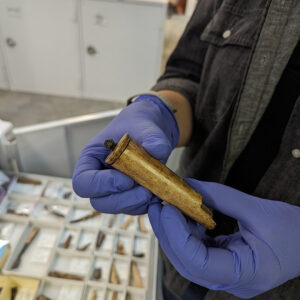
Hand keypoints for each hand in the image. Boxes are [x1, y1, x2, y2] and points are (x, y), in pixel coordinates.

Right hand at [72, 95, 178, 214]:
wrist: (151, 131)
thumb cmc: (139, 125)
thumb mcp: (144, 126)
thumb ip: (152, 137)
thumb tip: (158, 150)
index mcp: (91, 160)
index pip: (83, 183)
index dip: (102, 186)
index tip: (126, 180)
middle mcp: (99, 178)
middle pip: (100, 202)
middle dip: (123, 200)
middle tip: (145, 191)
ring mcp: (114, 189)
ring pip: (119, 207)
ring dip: (137, 203)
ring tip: (155, 190)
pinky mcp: (130, 195)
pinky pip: (134, 208)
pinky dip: (147, 205)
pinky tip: (159, 194)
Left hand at [148, 178, 299, 298]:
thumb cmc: (292, 229)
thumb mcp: (257, 209)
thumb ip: (220, 197)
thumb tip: (188, 185)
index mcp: (246, 274)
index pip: (198, 262)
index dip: (177, 235)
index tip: (166, 208)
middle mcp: (232, 281)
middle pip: (186, 262)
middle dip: (167, 233)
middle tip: (156, 206)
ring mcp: (226, 275)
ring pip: (188, 258)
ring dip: (173, 232)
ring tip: (165, 207)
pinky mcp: (223, 264)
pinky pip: (197, 251)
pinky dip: (187, 232)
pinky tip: (183, 214)